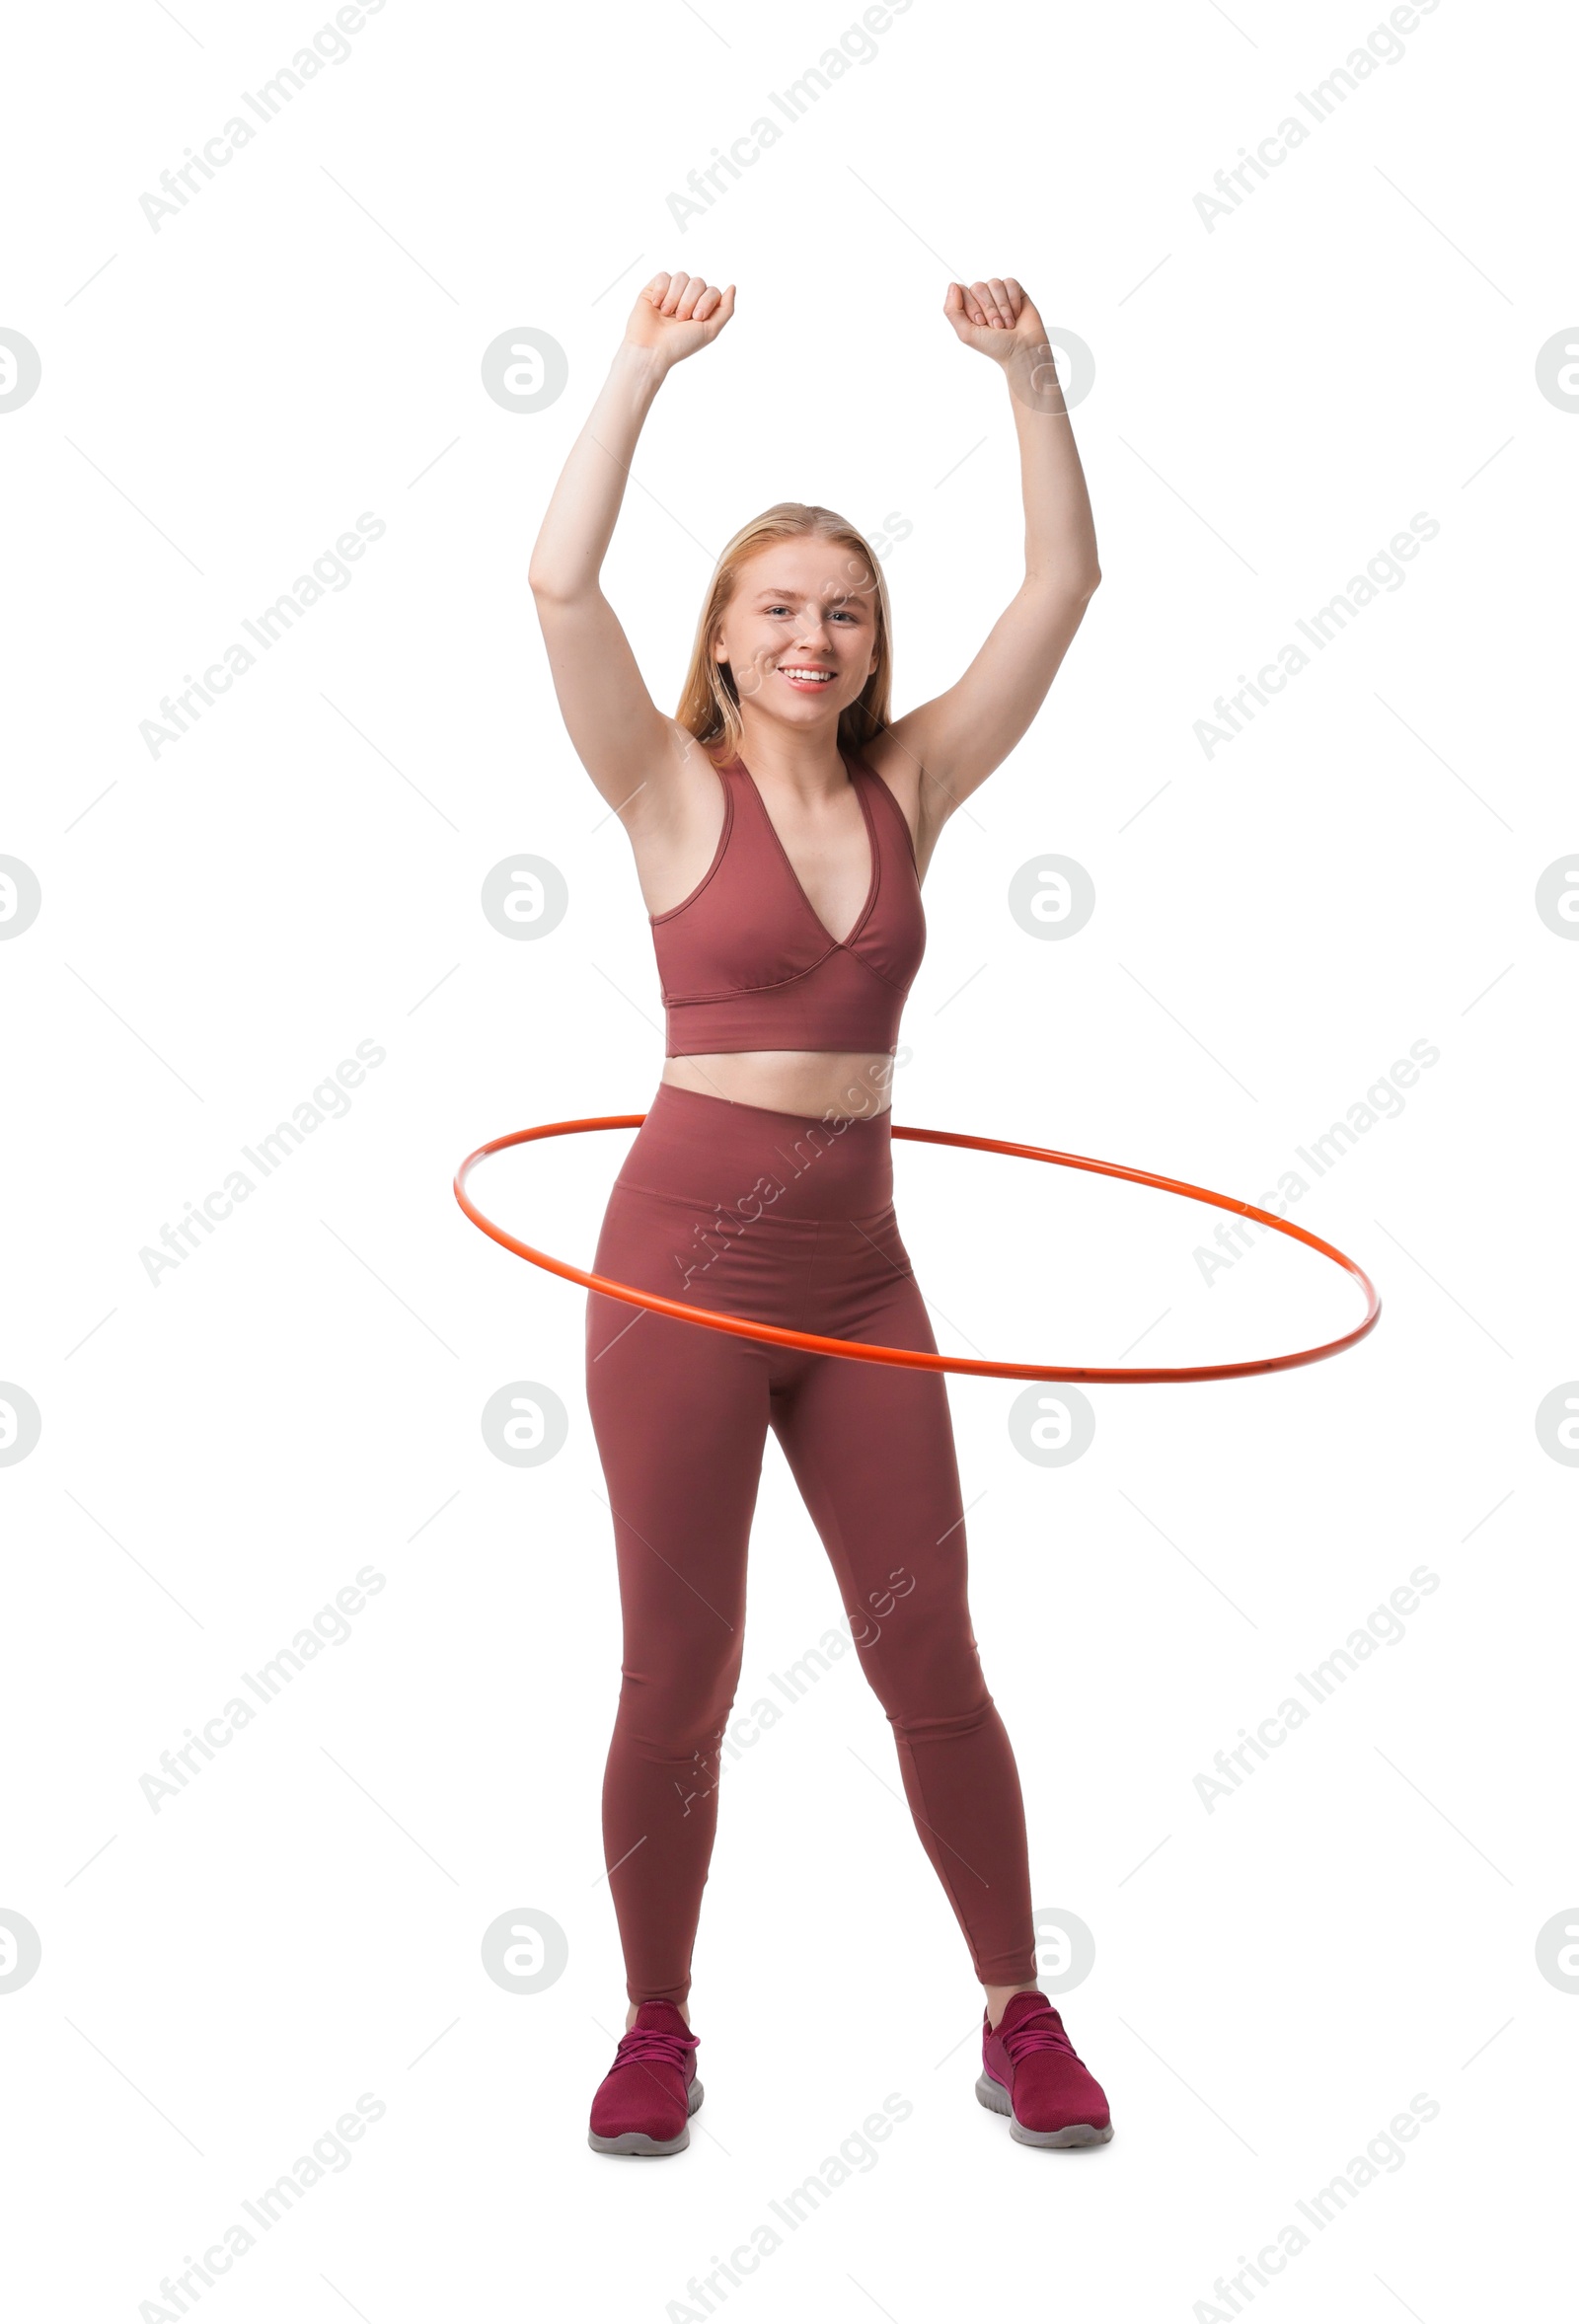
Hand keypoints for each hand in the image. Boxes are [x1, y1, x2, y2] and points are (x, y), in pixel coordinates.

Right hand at [624, 271, 735, 369]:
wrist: (651, 350)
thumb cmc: (679, 344)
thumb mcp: (710, 330)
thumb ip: (726, 309)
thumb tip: (732, 287)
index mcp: (701, 310)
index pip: (712, 291)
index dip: (706, 302)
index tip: (696, 319)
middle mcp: (686, 300)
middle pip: (698, 282)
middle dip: (690, 301)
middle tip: (680, 319)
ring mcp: (670, 294)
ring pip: (681, 277)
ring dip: (675, 297)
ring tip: (667, 314)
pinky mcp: (653, 290)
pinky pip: (663, 276)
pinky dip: (661, 290)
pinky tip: (656, 305)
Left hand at [944, 277, 1067, 410]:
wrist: (1022, 350)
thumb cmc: (996, 346)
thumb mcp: (967, 333)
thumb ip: (952, 311)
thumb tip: (953, 285)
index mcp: (969, 308)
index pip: (963, 291)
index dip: (972, 307)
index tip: (981, 323)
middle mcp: (983, 299)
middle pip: (978, 287)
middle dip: (988, 309)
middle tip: (996, 326)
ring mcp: (999, 294)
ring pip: (994, 284)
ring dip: (1002, 307)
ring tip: (1007, 324)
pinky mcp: (1015, 291)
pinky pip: (1010, 283)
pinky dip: (1013, 301)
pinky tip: (1016, 314)